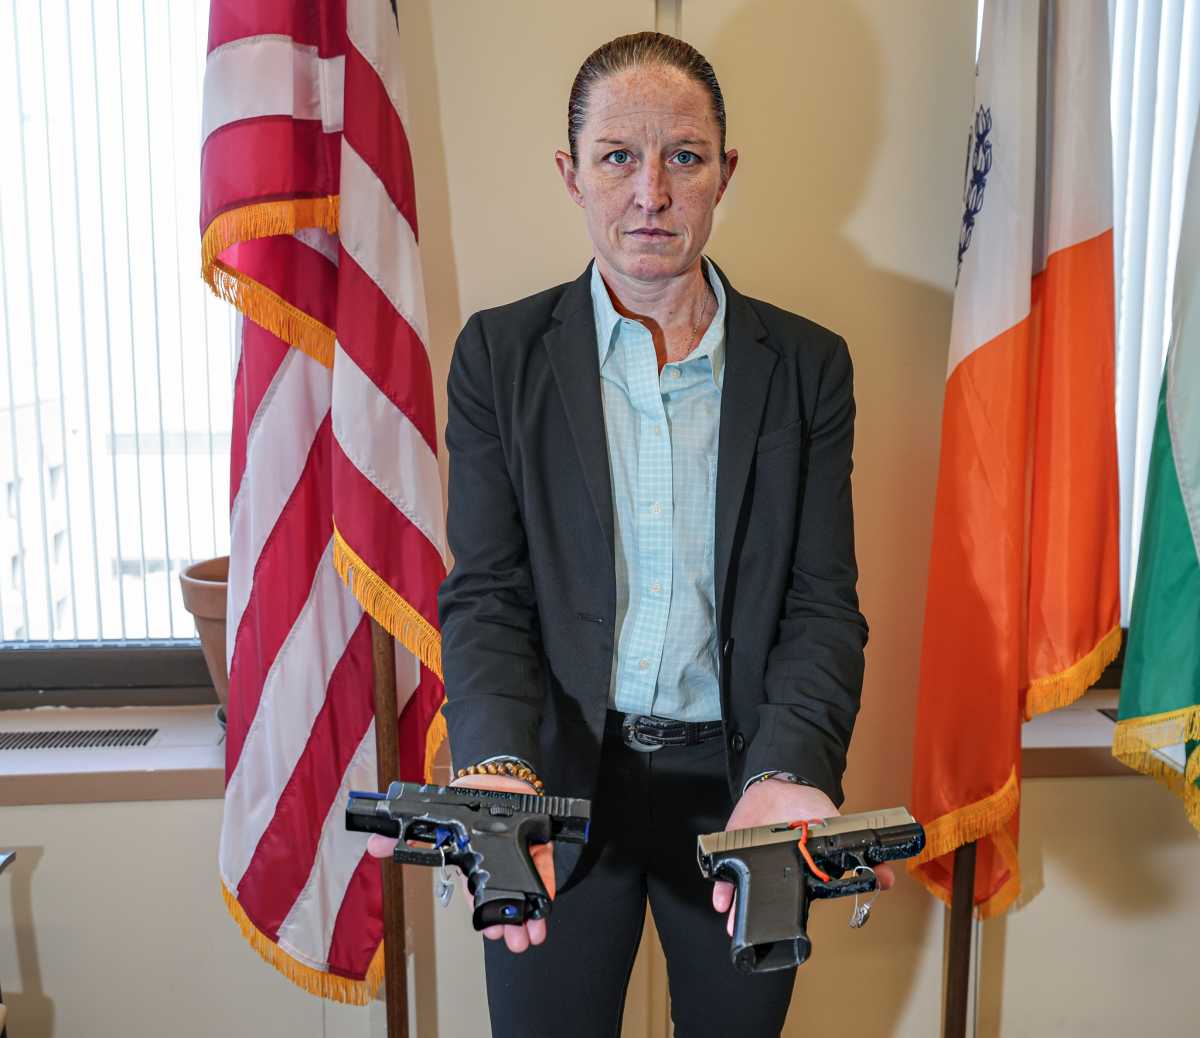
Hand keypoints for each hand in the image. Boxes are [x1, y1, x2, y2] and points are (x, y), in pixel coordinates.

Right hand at [365, 773, 554, 953]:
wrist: (498, 778)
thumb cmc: (470, 802)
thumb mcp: (439, 818)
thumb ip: (411, 835)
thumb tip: (372, 845)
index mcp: (474, 868)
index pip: (478, 899)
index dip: (484, 918)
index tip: (489, 932)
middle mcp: (498, 871)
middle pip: (504, 906)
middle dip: (508, 928)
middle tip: (513, 941)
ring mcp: (521, 864)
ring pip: (525, 900)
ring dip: (528, 922)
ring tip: (528, 938)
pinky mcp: (540, 855)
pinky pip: (543, 879)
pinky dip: (544, 899)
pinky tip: (543, 920)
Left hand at [710, 779, 895, 935]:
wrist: (779, 783)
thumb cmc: (808, 808)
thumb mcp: (834, 826)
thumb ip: (854, 850)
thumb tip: (886, 877)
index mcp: (800, 872)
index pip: (797, 901)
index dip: (790, 918)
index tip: (786, 933)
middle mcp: (776, 872)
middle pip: (768, 901)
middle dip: (761, 921)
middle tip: (755, 935)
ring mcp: (754, 863)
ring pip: (746, 893)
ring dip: (739, 911)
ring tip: (735, 927)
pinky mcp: (735, 851)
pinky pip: (726, 873)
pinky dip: (722, 887)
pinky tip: (721, 900)